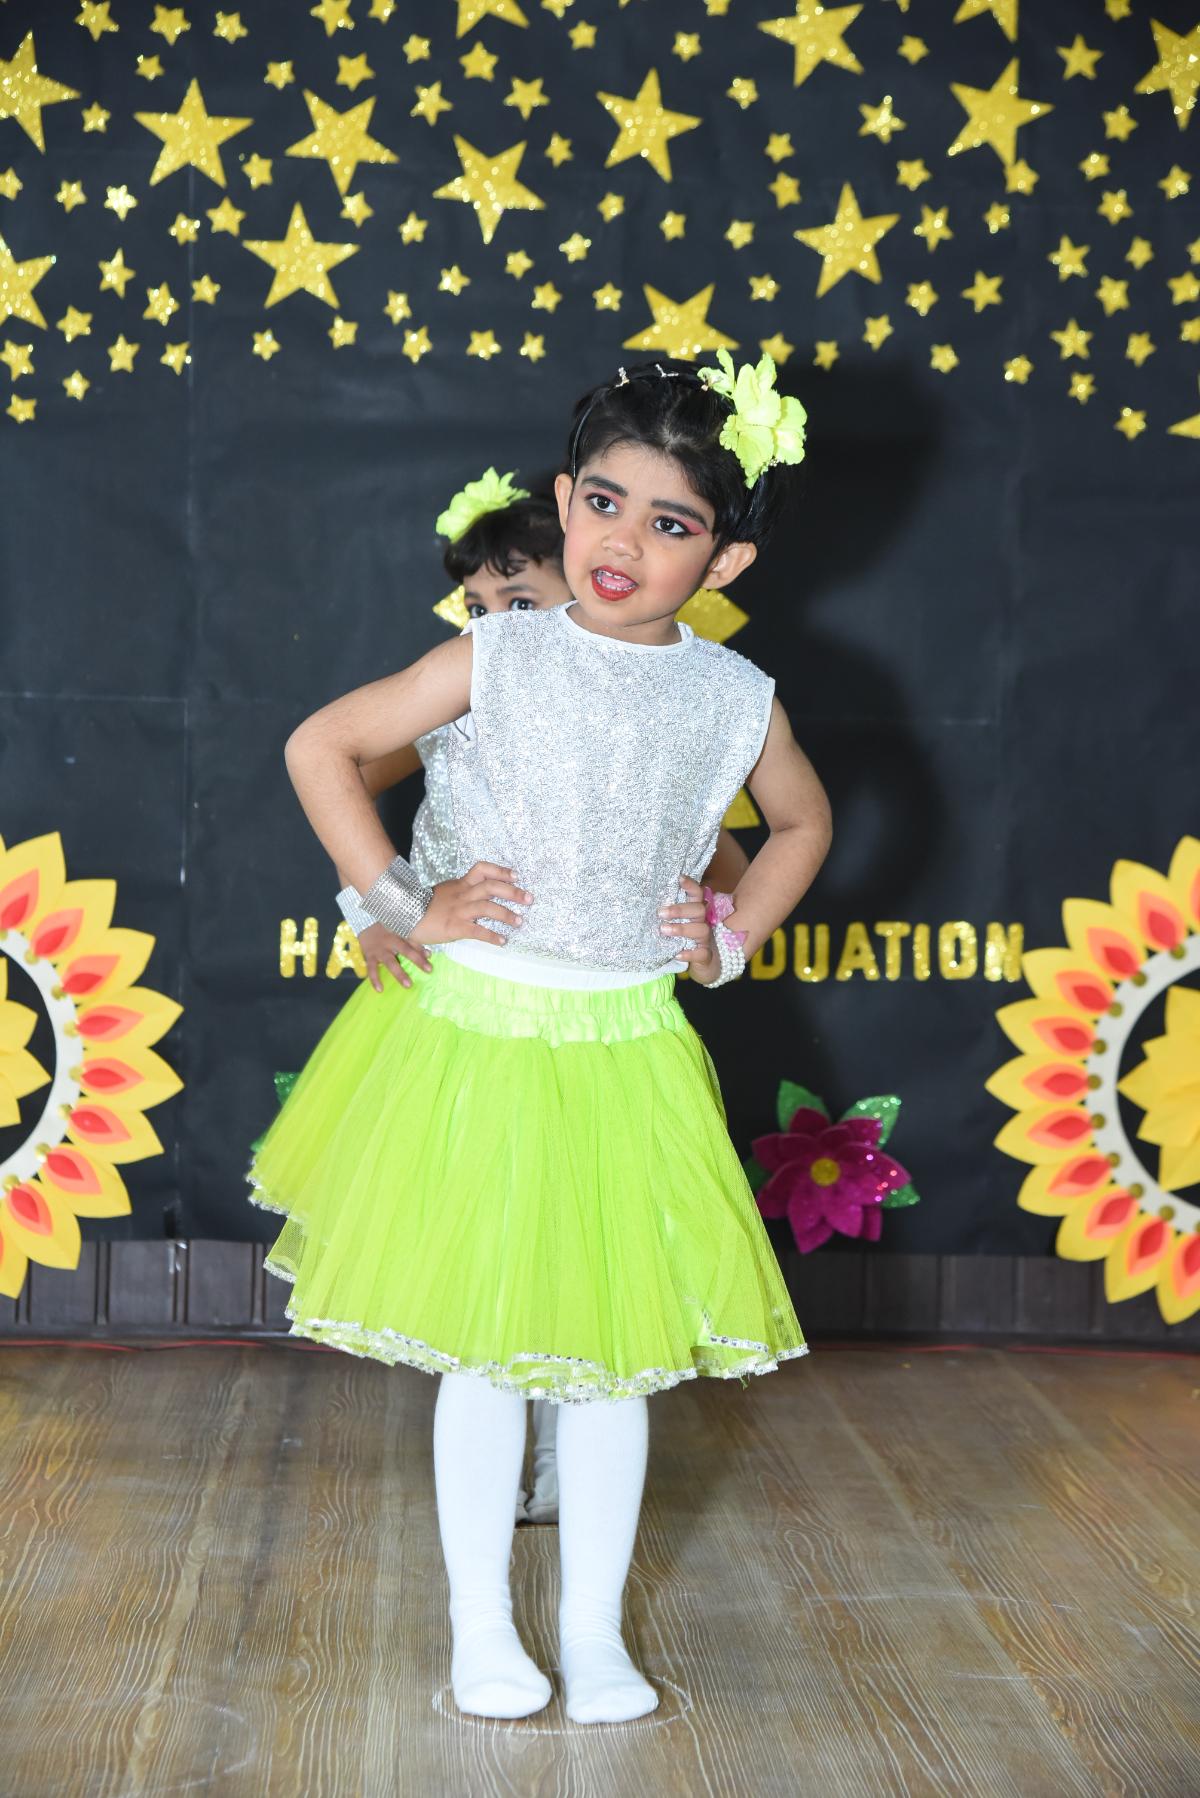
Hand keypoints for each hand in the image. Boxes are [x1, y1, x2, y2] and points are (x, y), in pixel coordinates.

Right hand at [358, 922, 430, 993]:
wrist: (363, 926)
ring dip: (399, 973)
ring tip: (408, 985)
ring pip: (390, 962)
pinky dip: (375, 980)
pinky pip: (372, 970)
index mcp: (400, 934)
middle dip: (417, 960)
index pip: (413, 942)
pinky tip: (380, 989)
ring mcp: (380, 950)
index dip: (422, 950)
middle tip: (428, 970)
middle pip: (405, 950)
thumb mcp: (399, 933)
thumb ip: (414, 944)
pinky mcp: (369, 957)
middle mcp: (390, 941)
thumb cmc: (387, 933)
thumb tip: (429, 955)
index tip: (430, 958)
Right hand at [411, 862, 531, 947]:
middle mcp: (462, 895)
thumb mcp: (444, 892)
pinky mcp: (455, 927)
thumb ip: (460, 892)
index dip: (500, 871)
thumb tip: (477, 894)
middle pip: (491, 887)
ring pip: (487, 908)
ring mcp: (459, 911)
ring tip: (520, 921)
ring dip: (507, 914)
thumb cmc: (423, 906)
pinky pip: (477, 931)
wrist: (404, 915)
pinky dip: (492, 936)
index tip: (516, 875)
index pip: (482, 869)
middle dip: (513, 892)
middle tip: (529, 898)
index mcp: (460, 885)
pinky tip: (503, 941)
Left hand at [658, 876, 722, 984]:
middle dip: (680, 909)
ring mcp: (705, 939)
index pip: (697, 894)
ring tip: (664, 930)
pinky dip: (689, 953)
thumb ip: (667, 914)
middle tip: (660, 913)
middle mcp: (703, 922)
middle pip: (699, 909)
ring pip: (701, 929)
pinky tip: (677, 954)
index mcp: (695, 912)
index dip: (691, 886)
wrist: (700, 963)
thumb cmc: (682, 938)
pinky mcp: (705, 955)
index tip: (679, 878)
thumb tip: (644, 904)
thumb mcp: (676, 923)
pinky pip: (702, 953)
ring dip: (682, 928)